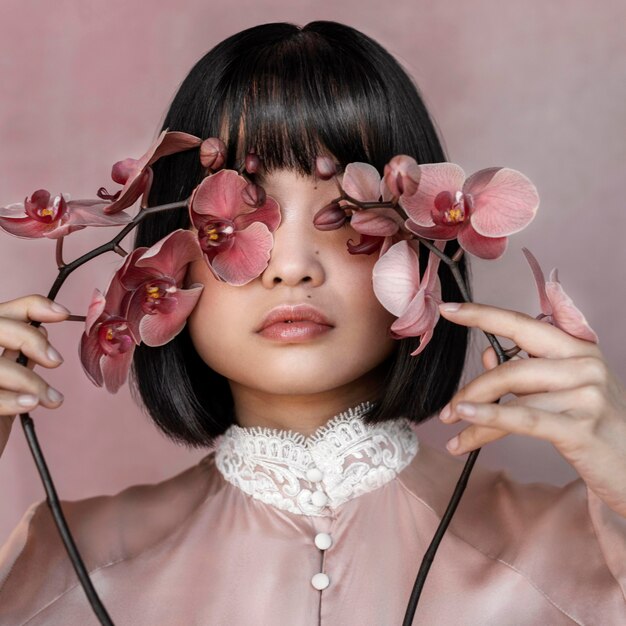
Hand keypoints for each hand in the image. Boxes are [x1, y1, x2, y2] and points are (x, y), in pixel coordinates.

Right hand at [0, 295, 68, 457]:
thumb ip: (17, 355)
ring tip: (51, 399)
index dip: (31, 306)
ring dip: (30, 381)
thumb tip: (41, 331)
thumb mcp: (7, 383)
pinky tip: (29, 405)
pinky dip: (11, 399)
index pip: (1, 312)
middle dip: (30, 339)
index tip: (62, 313)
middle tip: (55, 360)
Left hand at [437, 302, 625, 517]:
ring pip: (513, 395)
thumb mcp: (563, 388)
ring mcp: (586, 394)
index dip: (482, 314)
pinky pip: (523, 419)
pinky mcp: (581, 426)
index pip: (521, 323)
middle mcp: (585, 364)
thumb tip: (487, 355)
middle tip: (447, 408)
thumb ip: (526, 368)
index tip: (448, 310)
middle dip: (472, 388)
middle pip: (510, 367)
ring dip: (474, 412)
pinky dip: (488, 420)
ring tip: (452, 425)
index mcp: (577, 347)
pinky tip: (466, 424)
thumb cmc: (594, 424)